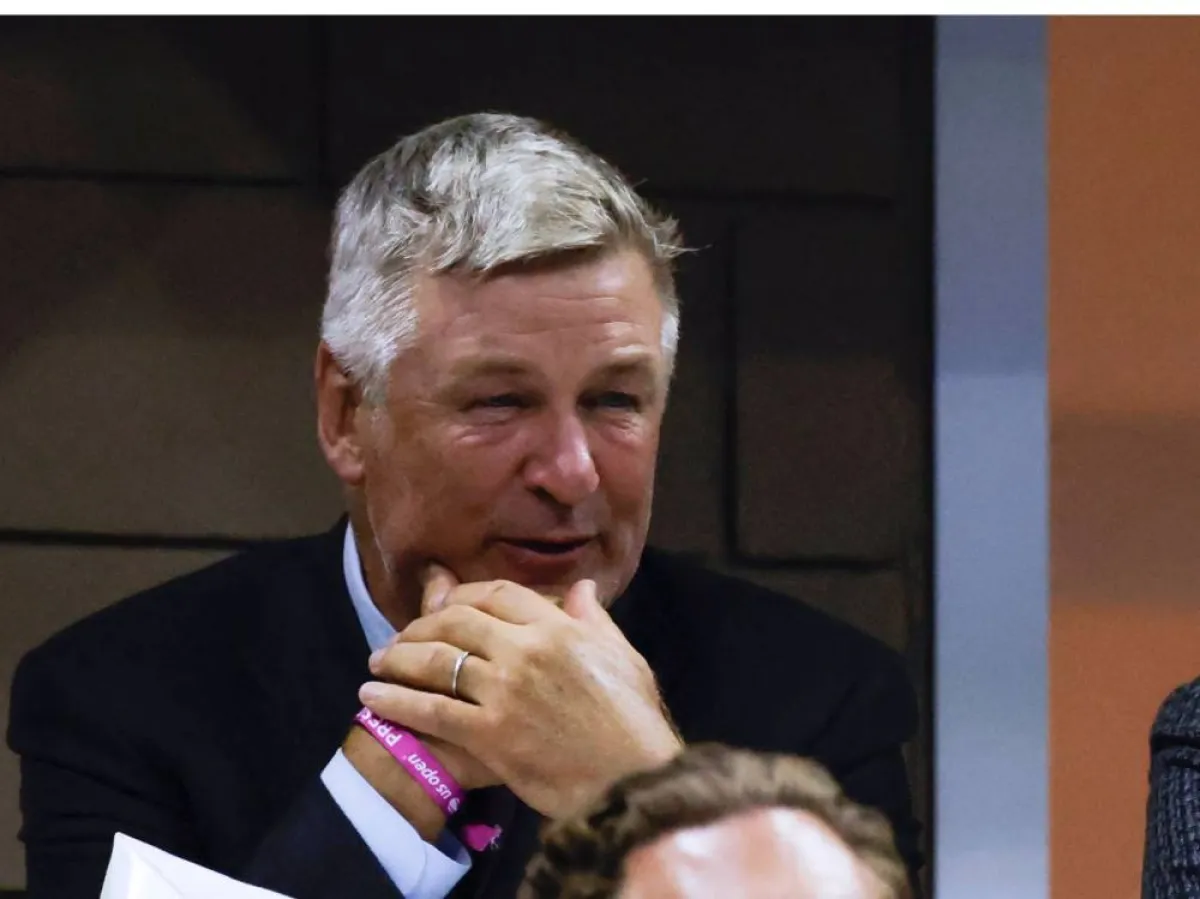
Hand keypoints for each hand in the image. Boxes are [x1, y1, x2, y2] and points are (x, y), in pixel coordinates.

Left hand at [360, 568, 682, 818]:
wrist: (633, 781)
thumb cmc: (635, 722)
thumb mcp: (624, 657)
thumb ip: (595, 619)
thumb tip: (582, 587)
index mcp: (558, 628)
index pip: (498, 592)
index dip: (464, 593)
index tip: (446, 601)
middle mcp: (524, 651)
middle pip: (458, 620)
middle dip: (423, 623)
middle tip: (402, 634)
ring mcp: (503, 692)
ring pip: (437, 661)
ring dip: (399, 658)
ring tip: (378, 661)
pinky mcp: (488, 734)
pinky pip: (431, 710)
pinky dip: (396, 701)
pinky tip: (372, 697)